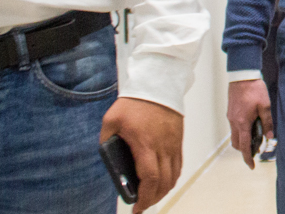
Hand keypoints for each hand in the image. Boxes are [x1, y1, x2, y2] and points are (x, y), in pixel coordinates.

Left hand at [99, 97, 183, 213]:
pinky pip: (178, 165)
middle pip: (164, 182)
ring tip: (152, 195)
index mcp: (145, 144)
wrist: (158, 84)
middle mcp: (163, 146)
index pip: (150, 178)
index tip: (136, 208)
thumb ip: (106, 139)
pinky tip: (162, 180)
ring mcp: (173, 144)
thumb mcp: (111, 119)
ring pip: (174, 176)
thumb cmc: (134, 101)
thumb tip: (107, 155)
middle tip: (142, 205)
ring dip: (164, 190)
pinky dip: (172, 177)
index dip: (145, 198)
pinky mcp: (178, 140)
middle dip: (154, 199)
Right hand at [227, 80, 272, 168]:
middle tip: (256, 150)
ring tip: (255, 137)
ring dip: (243, 140)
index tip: (252, 166)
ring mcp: (230, 117)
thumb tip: (270, 137)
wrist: (242, 76)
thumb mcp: (265, 106)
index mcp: (242, 123)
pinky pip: (234, 127)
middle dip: (245, 150)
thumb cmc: (254, 90)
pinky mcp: (230, 112)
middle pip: (237, 143)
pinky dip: (240, 131)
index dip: (247, 158)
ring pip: (234, 136)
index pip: (244, 146)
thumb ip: (267, 122)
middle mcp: (234, 122)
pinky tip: (250, 125)